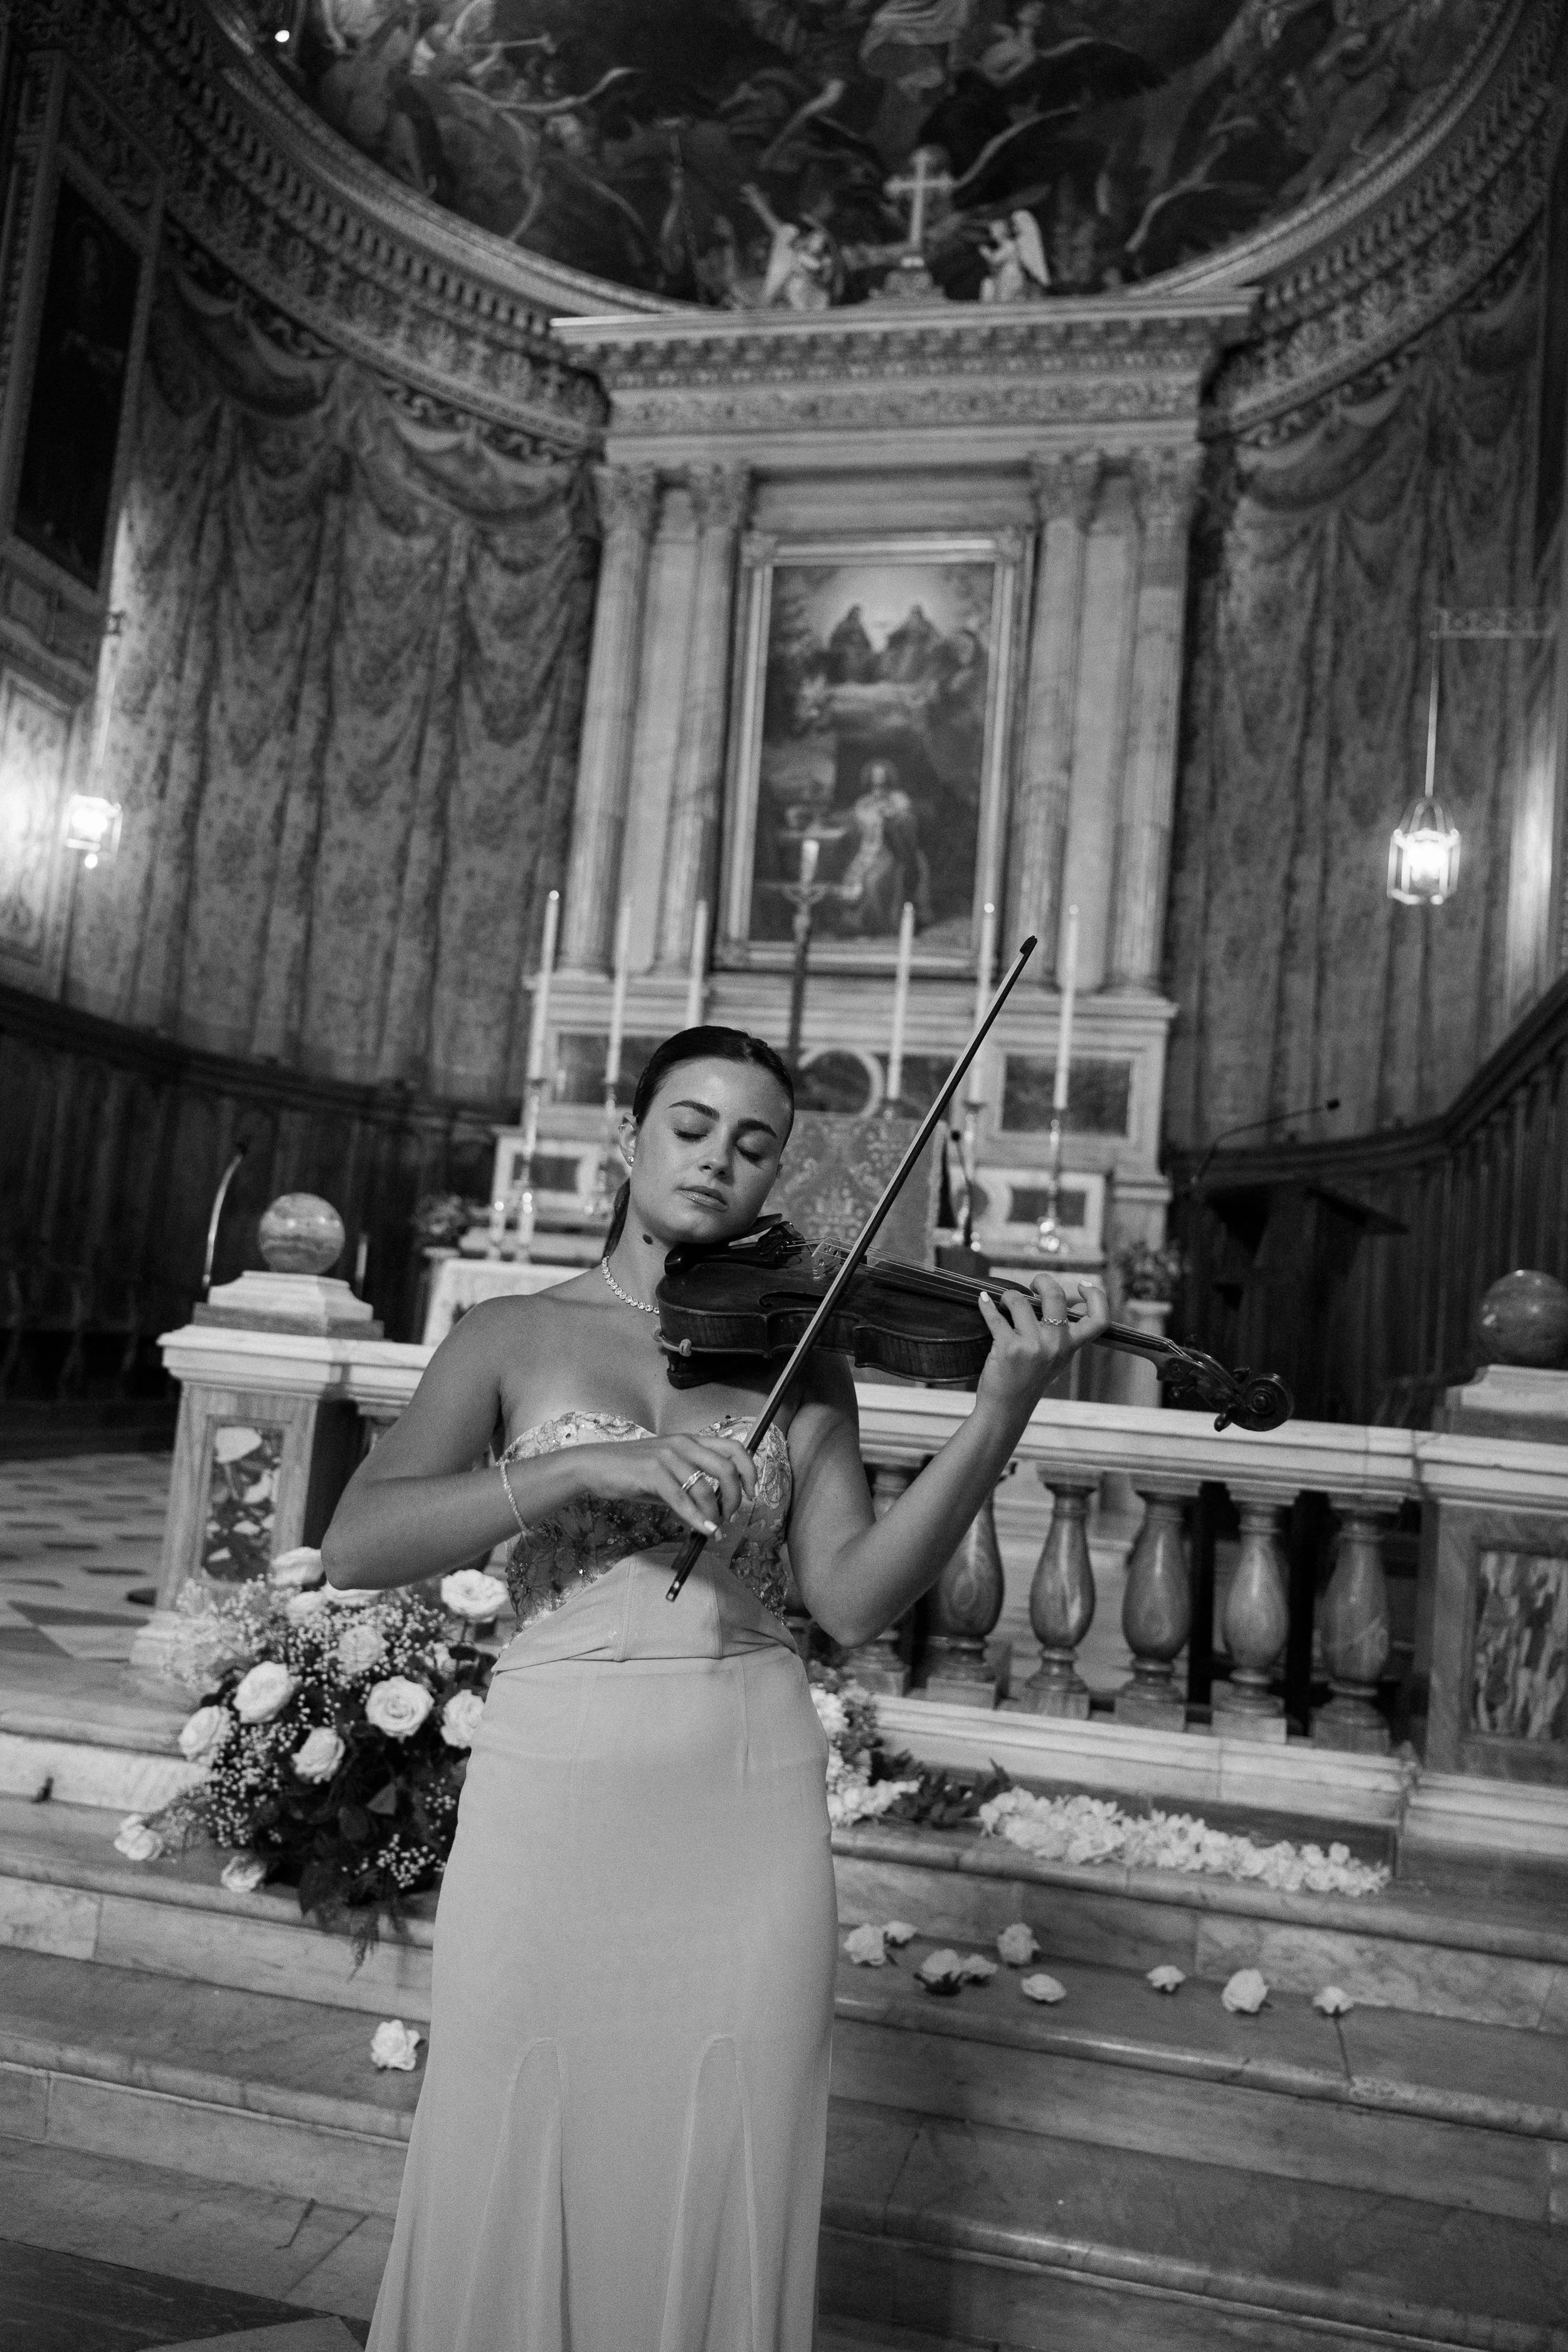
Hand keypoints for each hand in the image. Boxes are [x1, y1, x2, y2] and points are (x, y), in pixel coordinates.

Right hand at [572, 1432, 757, 1536]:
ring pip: (706, 1488)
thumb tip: (713, 1515)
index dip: (749, 1470)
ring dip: (715, 1513)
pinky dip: (697, 1518)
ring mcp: (668, 1457)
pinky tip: (704, 1530)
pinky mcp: (653, 1473)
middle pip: (727, 1468)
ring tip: (713, 1527)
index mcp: (690, 1441)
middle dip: (735, 1496)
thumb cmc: (631, 1471)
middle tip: (731, 1515)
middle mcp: (683, 1444)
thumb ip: (691, 1490)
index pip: (734, 1448)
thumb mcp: (666, 1475)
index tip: (751, 1491)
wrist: (595, 1467)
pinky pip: (683, 1500)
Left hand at [974, 1275, 1110, 1422]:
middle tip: (1032, 1284)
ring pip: (1020, 1301)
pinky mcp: (1009, 1348)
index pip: (1099, 1319)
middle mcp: (1056, 1344)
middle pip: (1055, 1295)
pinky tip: (983, 1300)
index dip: (1097, 1296)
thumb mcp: (1057, 1358)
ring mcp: (1033, 1346)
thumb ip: (1064, 1333)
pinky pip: (995, 1315)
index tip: (1083, 1284)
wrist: (1008, 1407)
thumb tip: (1073, 1301)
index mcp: (1071, 1346)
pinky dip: (986, 1304)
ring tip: (1004, 1302)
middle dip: (1042, 1280)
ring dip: (1009, 1296)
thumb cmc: (1030, 1379)